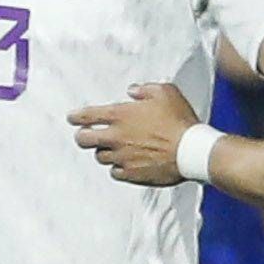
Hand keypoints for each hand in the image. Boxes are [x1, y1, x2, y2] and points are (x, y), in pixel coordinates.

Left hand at [70, 81, 203, 185]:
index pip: (86, 115)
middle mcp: (116, 137)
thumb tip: (132, 91)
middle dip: (81, 136)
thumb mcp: (166, 92)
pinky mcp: (131, 174)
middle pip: (83, 140)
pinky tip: (124, 163)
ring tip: (112, 148)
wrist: (191, 151)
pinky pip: (115, 172)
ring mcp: (122, 157)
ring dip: (103, 152)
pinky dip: (117, 167)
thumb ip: (145, 89)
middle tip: (85, 135)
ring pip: (99, 157)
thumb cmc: (180, 120)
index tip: (72, 118)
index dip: (75, 116)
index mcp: (121, 115)